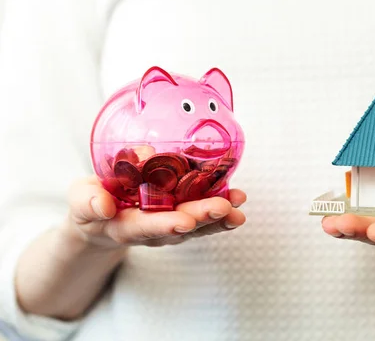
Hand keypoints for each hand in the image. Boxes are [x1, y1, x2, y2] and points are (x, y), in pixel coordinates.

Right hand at [61, 176, 246, 249]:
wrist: (103, 215)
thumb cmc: (92, 201)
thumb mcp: (81, 198)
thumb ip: (88, 200)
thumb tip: (103, 203)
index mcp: (123, 225)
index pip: (144, 227)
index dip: (164, 225)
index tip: (184, 222)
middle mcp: (152, 230)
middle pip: (178, 228)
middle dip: (201, 218)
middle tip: (221, 208)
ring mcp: (169, 225)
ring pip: (197, 224)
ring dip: (219, 216)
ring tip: (238, 205)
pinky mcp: (182, 216)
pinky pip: (204, 218)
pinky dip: (223, 211)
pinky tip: (239, 200)